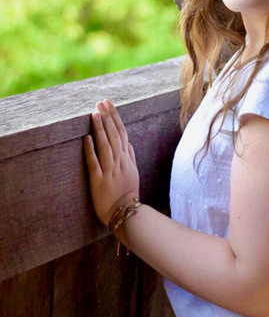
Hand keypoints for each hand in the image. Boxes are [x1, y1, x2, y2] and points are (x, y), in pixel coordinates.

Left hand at [84, 99, 139, 225]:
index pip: (121, 132)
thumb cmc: (129, 193)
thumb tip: (128, 143)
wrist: (127, 213)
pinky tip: (86, 138)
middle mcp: (120, 161)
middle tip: (101, 102)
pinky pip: (95, 163)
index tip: (108, 105)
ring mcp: (110, 170)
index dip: (115, 117)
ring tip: (95, 114)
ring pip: (105, 146)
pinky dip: (91, 150)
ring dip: (100, 129)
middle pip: (114, 135)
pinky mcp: (99, 181)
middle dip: (107, 117)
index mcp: (127, 158)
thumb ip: (131, 156)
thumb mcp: (134, 172)